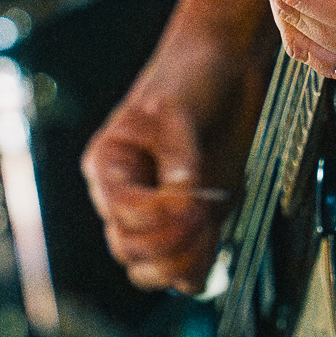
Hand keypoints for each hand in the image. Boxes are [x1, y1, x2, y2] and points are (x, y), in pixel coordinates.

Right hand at [81, 26, 269, 291]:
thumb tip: (183, 198)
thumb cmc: (191, 77)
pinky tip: (216, 235)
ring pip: (150, 270)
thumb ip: (179, 155)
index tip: (194, 199)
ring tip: (210, 225)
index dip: (156, 214)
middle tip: (205, 211)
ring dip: (181, 259)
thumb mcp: (177, 108)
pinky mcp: (191, 221)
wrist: (226, 66)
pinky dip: (199, 264)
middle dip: (168, 240)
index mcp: (109, 165)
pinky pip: (184, 268)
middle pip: (129, 249)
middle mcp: (127, 195)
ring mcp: (158, 213)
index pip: (120, 211)